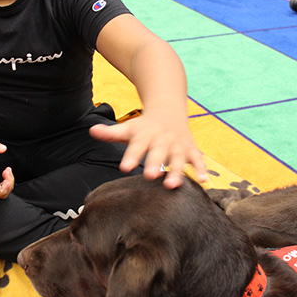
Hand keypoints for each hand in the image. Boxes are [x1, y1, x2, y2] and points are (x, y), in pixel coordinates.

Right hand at [0, 138, 13, 198]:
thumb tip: (3, 149)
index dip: (1, 191)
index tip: (7, 181)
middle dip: (8, 186)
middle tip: (8, 172)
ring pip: (0, 192)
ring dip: (8, 184)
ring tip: (8, 171)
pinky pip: (0, 186)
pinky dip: (6, 181)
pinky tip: (6, 172)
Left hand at [90, 111, 205, 188]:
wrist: (169, 111)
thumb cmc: (144, 126)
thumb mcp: (129, 127)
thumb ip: (111, 132)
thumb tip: (92, 130)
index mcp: (146, 134)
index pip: (137, 145)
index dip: (131, 156)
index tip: (124, 167)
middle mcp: (163, 139)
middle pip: (158, 152)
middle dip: (154, 164)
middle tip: (149, 176)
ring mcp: (178, 145)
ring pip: (178, 158)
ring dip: (177, 171)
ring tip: (172, 185)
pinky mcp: (191, 150)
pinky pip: (198, 159)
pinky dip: (202, 168)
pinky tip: (204, 180)